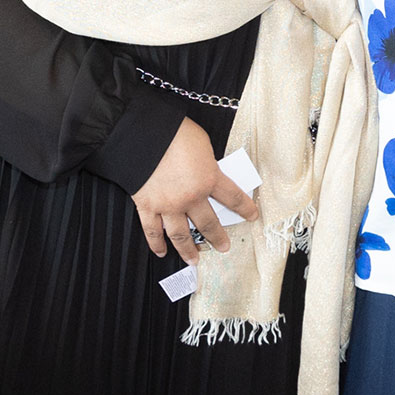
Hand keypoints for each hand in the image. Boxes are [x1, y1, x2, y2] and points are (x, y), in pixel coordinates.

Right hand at [131, 118, 257, 264]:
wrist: (141, 134)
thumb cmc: (174, 133)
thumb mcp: (203, 145)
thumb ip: (207, 163)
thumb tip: (208, 172)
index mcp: (209, 178)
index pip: (233, 198)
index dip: (245, 208)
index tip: (252, 216)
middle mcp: (191, 197)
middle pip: (208, 223)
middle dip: (218, 238)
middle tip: (224, 247)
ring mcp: (168, 205)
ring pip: (181, 235)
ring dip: (188, 250)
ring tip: (194, 260)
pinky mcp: (147, 206)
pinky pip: (152, 230)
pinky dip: (156, 243)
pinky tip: (161, 251)